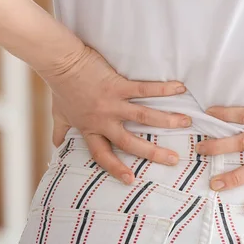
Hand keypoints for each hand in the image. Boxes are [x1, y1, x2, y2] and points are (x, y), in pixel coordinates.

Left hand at [44, 46, 190, 184]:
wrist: (60, 62)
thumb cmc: (61, 88)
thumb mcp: (59, 115)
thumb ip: (61, 131)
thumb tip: (56, 145)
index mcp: (90, 129)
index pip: (102, 155)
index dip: (116, 169)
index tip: (131, 180)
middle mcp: (103, 120)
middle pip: (129, 142)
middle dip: (153, 153)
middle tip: (174, 159)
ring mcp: (112, 103)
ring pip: (143, 117)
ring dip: (167, 120)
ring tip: (186, 122)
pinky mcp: (118, 85)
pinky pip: (144, 89)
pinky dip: (163, 89)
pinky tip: (180, 89)